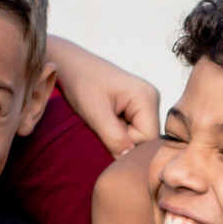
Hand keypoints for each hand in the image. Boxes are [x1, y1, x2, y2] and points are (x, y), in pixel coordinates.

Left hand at [48, 36, 158, 155]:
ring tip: (101, 121)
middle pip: (146, 139)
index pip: (147, 140)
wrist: (70, 64)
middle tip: (101, 126)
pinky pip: (132, 128)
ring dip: (119, 136)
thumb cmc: (81, 83)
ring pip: (138, 136)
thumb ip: (114, 138)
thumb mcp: (95, 113)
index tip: (103, 134)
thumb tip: (129, 160)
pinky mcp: (136, 105)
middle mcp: (152, 98)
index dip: (126, 146)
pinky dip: (118, 130)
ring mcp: (145, 101)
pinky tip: (105, 119)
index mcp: (147, 98)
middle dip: (122, 141)